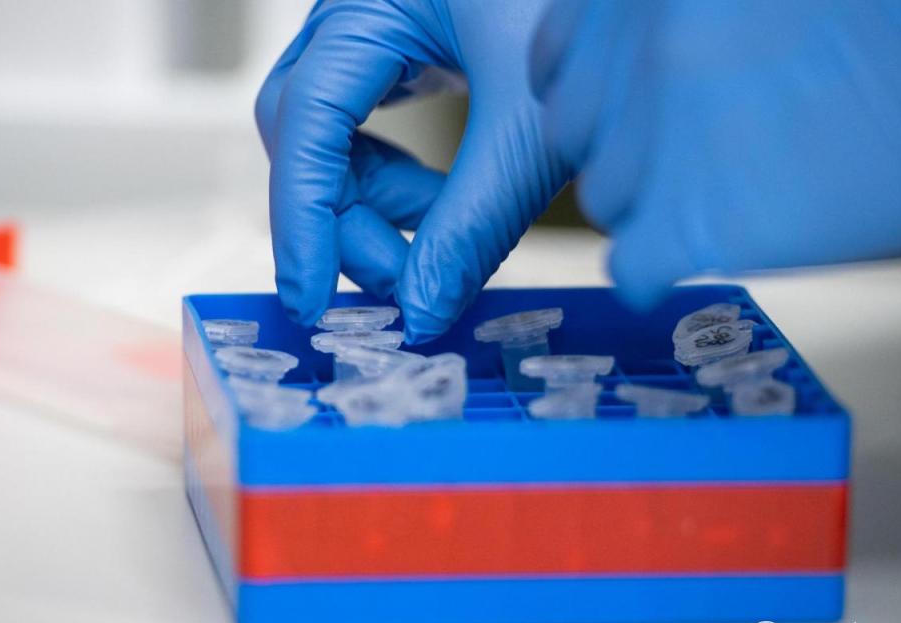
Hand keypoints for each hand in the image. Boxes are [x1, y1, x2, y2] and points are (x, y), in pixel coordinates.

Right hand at [256, 0, 568, 340]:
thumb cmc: (599, 11)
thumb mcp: (531, 128)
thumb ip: (474, 223)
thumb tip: (423, 314)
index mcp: (371, 5)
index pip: (303, 119)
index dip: (302, 219)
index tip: (312, 302)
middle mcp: (356, 14)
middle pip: (305, 136)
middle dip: (344, 221)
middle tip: (400, 283)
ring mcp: (375, 34)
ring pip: (332, 142)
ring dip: (375, 208)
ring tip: (439, 229)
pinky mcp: (402, 54)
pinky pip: (368, 134)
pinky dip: (397, 185)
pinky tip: (439, 203)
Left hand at [532, 0, 900, 308]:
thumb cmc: (894, 27)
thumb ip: (678, 19)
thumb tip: (623, 77)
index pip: (558, 56)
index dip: (590, 93)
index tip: (615, 113)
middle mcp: (648, 40)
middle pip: (578, 131)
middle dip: (623, 149)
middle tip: (685, 156)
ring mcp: (665, 126)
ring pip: (606, 197)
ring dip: (650, 205)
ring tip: (725, 191)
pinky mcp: (692, 215)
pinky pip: (631, 263)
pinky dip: (653, 271)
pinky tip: (694, 253)